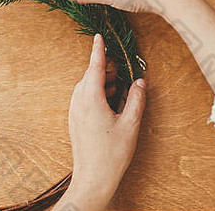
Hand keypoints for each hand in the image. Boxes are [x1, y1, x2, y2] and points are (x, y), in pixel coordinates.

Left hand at [55, 34, 146, 210]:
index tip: (99, 37)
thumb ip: (136, 99)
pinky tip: (110, 102)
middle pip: (90, 76)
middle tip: (121, 71)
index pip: (95, 67)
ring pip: (86, 87)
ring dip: (101, 82)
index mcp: (91, 99)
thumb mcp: (131, 124)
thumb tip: (140, 82)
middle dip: (105, 69)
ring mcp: (74, 112)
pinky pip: (84, 98)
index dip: (98, 51)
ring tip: (118, 88)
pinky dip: (96, 94)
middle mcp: (79, 102)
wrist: (92, 179)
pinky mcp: (75, 121)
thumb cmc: (112, 154)